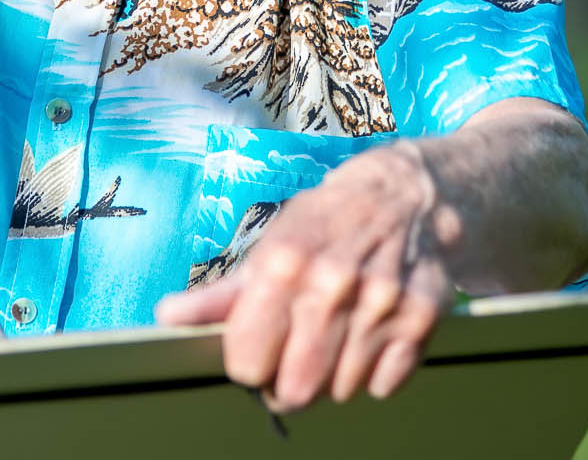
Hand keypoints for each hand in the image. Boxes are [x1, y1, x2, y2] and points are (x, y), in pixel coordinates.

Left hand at [154, 142, 452, 411]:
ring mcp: (381, 302)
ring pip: (340, 391)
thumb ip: (221, 293)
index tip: (258, 354)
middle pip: (295, 389)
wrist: (406, 196)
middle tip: (295, 358)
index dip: (249, 366)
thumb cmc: (326, 224)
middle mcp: (332, 283)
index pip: (248, 362)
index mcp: (284, 264)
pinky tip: (370, 336)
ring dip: (334, 377)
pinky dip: (374, 373)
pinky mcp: (421, 318)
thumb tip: (167, 318)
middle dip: (289, 383)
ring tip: (336, 336)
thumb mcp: (270, 245)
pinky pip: (384, 385)